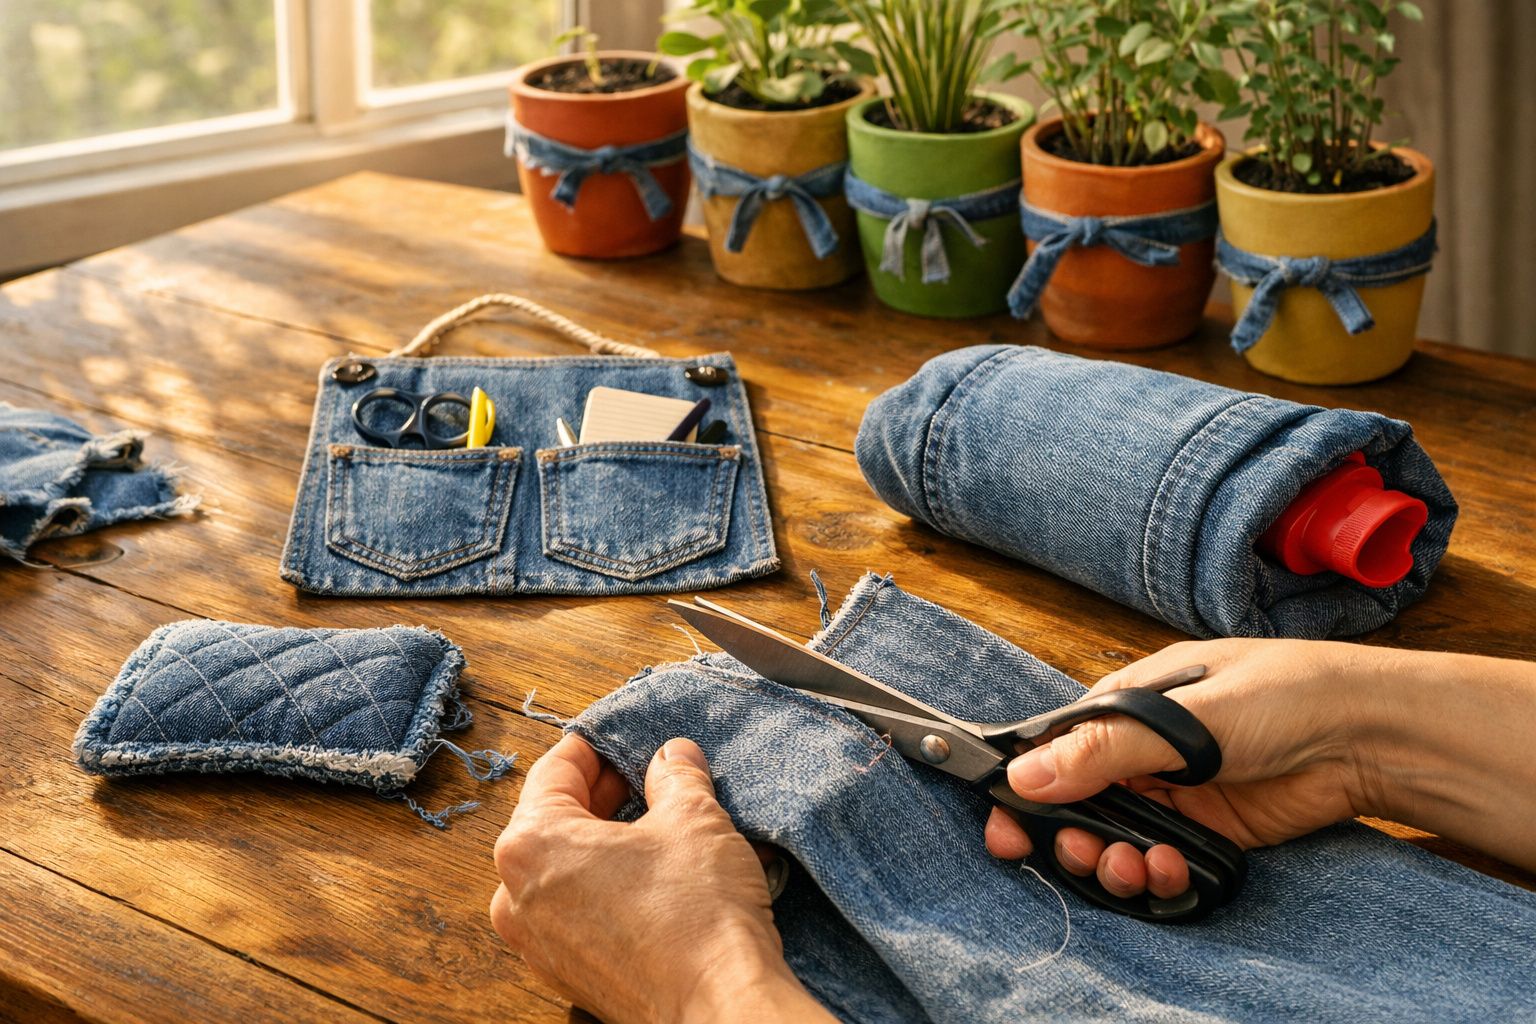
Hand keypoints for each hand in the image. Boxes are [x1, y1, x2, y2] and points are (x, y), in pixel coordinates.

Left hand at [490, 734, 833, 1023]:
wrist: (718, 1008)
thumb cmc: (697, 915)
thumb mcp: (694, 818)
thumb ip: (676, 775)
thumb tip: (673, 756)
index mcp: (531, 845)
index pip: (554, 770)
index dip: (595, 746)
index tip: (622, 737)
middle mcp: (517, 897)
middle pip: (552, 820)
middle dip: (602, 794)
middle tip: (648, 777)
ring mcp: (538, 944)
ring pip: (565, 868)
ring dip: (607, 842)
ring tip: (660, 826)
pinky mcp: (567, 976)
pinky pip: (577, 912)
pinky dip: (608, 886)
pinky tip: (657, 876)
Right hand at [984, 638, 1384, 900]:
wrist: (1367, 734)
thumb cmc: (1279, 694)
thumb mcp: (1180, 717)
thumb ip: (1101, 751)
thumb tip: (1024, 776)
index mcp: (1123, 707)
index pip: (1052, 752)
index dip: (1024, 793)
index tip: (1007, 831)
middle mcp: (1140, 751)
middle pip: (1076, 806)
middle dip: (1069, 838)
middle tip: (1078, 854)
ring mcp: (1174, 793)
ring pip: (1115, 841)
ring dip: (1113, 863)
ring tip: (1134, 866)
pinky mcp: (1206, 831)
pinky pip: (1161, 863)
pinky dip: (1157, 876)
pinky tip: (1172, 869)